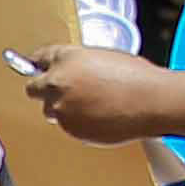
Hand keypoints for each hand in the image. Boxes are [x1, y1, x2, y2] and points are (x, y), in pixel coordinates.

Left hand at [13, 44, 184, 146]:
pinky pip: (67, 125)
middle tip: (57, 91)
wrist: (152, 101)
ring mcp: (62, 108)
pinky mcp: (70, 128)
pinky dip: (78, 122)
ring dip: (62, 108)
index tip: (36, 67)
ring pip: (50, 110)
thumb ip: (79, 64)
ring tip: (91, 105)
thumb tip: (71, 72)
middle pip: (33, 88)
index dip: (39, 64)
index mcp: (67, 58)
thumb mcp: (104, 57)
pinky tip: (99, 116)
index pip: (40, 58)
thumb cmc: (136, 77)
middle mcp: (58, 82)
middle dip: (43, 89)